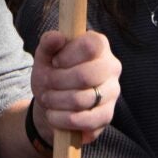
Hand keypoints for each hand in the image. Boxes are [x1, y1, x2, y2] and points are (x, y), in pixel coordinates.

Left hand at [29, 29, 118, 145]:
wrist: (52, 104)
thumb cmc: (52, 73)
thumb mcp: (45, 56)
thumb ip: (48, 43)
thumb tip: (57, 37)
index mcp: (99, 45)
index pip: (91, 46)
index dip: (68, 55)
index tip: (55, 62)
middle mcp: (112, 67)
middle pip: (86, 75)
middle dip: (57, 81)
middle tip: (46, 83)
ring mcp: (112, 92)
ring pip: (82, 99)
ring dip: (56, 101)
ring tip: (47, 99)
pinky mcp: (107, 115)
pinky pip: (84, 120)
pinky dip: (62, 119)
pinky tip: (53, 115)